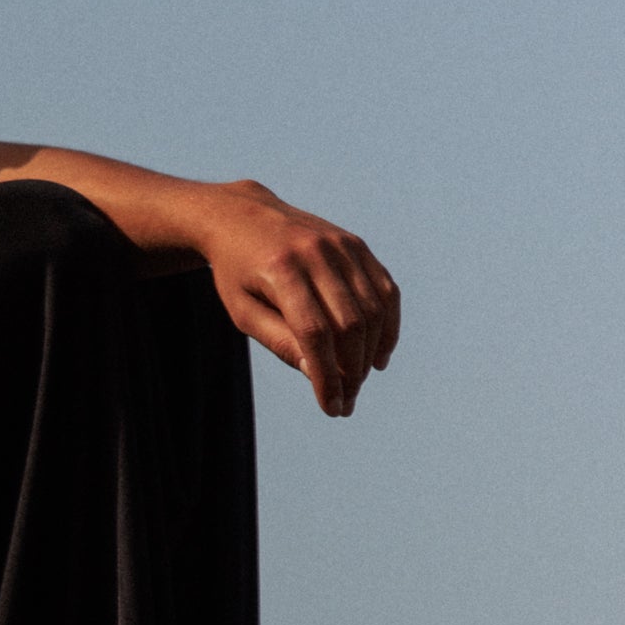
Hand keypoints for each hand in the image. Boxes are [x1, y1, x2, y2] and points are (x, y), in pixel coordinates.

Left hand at [195, 183, 399, 417]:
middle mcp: (315, 253)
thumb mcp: (243, 312)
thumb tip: (319, 375)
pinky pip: (384, 288)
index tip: (332, 407)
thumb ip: (280, 342)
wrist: (241, 217)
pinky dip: (388, 324)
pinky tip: (379, 354)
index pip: (314, 334)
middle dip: (351, 370)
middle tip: (347, 400)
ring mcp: (340, 245)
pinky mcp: (355, 243)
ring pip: (373, 308)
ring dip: (371, 353)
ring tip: (359, 382)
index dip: (327, 375)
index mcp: (281, 271)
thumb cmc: (237, 273)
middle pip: (349, 324)